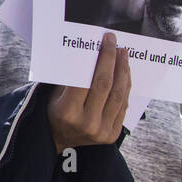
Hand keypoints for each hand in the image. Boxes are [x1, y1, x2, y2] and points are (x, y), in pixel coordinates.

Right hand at [48, 32, 130, 154]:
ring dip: (123, 72)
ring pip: (118, 95)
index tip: (106, 42)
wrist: (59, 139)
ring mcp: (101, 130)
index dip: (100, 58)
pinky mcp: (112, 135)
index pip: (87, 80)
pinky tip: (125, 74)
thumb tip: (92, 53)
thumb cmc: (55, 111)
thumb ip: (73, 78)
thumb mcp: (55, 94)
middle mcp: (86, 122)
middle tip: (116, 44)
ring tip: (123, 55)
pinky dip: (126, 88)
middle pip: (105, 84)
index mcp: (67, 112)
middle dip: (112, 60)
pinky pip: (123, 107)